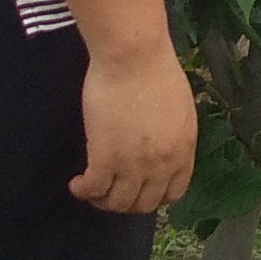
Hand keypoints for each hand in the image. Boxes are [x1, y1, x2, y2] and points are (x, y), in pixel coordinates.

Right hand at [73, 41, 197, 212]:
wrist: (133, 55)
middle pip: (144, 204)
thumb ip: (174, 135)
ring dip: (103, 201)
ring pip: (118, 202)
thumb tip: (161, 147)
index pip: (173, 193)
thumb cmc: (155, 69)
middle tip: (112, 192)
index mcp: (183, 150)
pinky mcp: (104, 158)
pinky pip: (93, 189)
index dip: (155, 196)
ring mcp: (133, 165)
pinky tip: (77, 184)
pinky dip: (83, 191)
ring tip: (92, 190)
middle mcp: (161, 164)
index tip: (140, 190)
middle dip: (128, 202)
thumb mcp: (180, 108)